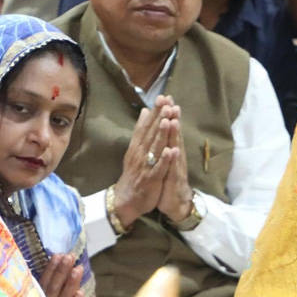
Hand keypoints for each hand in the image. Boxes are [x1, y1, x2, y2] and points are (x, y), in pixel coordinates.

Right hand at [40, 254, 84, 296]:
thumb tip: (60, 268)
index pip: (44, 284)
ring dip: (70, 284)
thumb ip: (51, 292)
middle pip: (54, 290)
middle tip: (70, 256)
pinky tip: (80, 293)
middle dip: (61, 272)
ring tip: (78, 269)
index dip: (51, 269)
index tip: (59, 255)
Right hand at [113, 97, 172, 229]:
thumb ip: (141, 131)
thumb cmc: (134, 173)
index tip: (162, 97)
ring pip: (154, 148)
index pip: (147, 125)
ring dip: (161, 134)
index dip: (155, 112)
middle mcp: (140, 153)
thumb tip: (145, 111)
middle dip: (159, 118)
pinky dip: (164, 160)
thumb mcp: (135, 150)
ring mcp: (146, 166)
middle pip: (151, 133)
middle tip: (166, 102)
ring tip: (168, 120)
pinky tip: (170, 150)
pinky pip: (158, 168)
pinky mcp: (151, 179)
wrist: (126, 199)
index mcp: (137, 146)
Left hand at [156, 100, 194, 223]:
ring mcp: (176, 167)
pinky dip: (173, 159)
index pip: (169, 130)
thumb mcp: (165, 160)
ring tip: (174, 120)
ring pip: (176, 149)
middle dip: (173, 119)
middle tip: (172, 102)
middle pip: (175, 136)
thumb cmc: (169, 180)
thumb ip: (164, 144)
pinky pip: (174, 169)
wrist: (177, 203)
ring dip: (176, 135)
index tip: (166, 98)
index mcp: (170, 151)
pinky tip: (174, 150)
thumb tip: (164, 128)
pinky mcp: (174, 180)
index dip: (167, 114)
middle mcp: (176, 157)